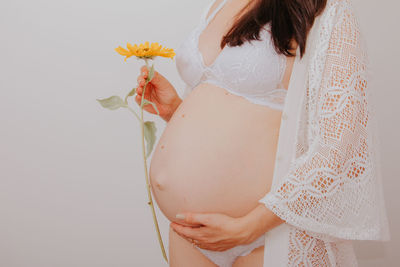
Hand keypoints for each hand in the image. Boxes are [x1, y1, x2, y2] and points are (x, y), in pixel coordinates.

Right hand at [136, 65, 181, 121]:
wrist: (171, 106)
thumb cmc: (168, 93)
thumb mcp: (163, 83)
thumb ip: (156, 77)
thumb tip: (148, 71)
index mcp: (151, 78)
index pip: (144, 71)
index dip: (143, 71)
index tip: (145, 74)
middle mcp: (146, 85)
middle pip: (139, 79)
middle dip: (140, 80)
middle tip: (142, 82)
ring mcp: (144, 93)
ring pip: (137, 89)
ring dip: (138, 88)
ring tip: (140, 89)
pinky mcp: (142, 101)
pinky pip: (138, 99)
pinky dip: (137, 98)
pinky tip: (139, 97)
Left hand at [170, 204, 284, 251]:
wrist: (241, 232)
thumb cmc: (226, 224)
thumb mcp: (207, 217)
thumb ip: (192, 217)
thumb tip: (179, 216)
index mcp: (200, 235)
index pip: (184, 231)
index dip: (177, 227)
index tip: (172, 223)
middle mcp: (204, 242)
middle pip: (189, 237)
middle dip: (182, 232)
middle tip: (177, 227)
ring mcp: (211, 245)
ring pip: (196, 242)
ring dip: (191, 237)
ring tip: (188, 233)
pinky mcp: (218, 246)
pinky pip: (205, 245)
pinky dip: (200, 242)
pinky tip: (202, 240)